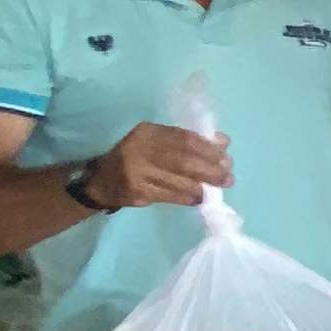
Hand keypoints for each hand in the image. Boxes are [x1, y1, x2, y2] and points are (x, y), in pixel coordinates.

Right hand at [86, 120, 230, 207]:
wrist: (102, 180)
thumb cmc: (137, 157)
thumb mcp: (157, 142)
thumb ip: (187, 141)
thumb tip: (223, 142)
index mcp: (147, 132)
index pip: (183, 139)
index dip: (208, 148)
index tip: (225, 155)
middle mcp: (140, 150)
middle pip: (183, 160)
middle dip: (210, 169)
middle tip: (228, 176)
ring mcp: (136, 172)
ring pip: (178, 180)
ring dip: (202, 186)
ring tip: (218, 188)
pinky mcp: (136, 192)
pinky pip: (169, 196)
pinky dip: (187, 197)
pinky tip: (199, 198)